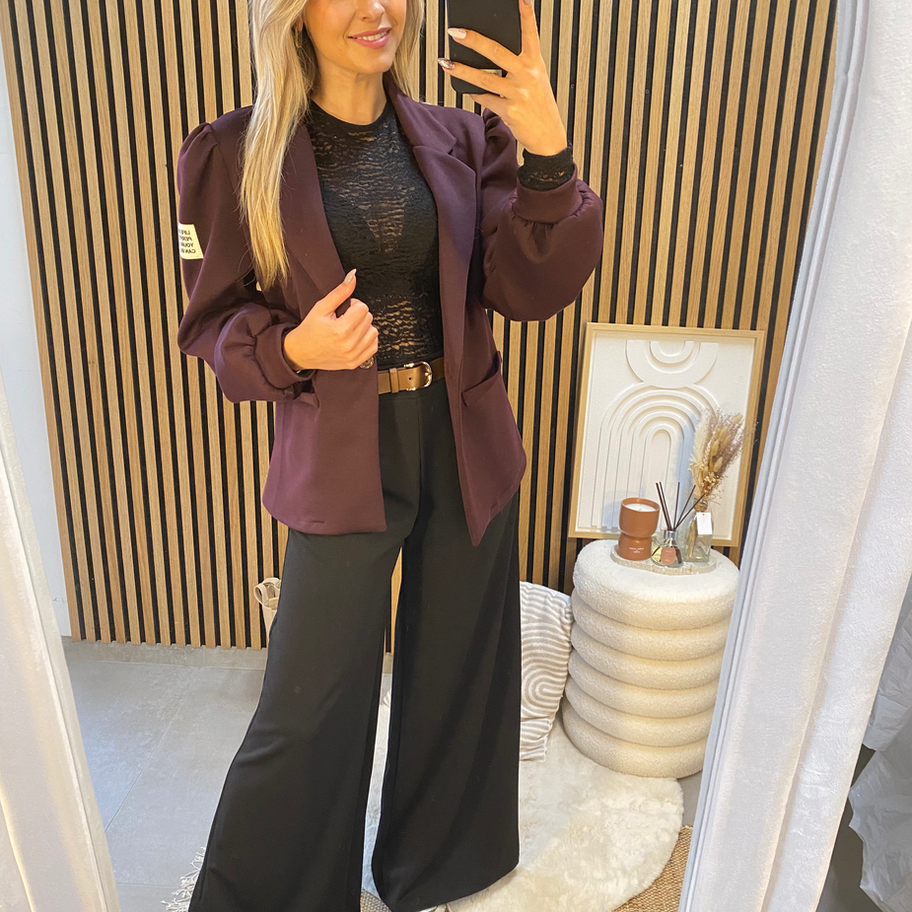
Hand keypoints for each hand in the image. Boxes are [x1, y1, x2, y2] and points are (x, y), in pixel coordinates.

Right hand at [283, 271, 378, 370]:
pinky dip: (367, 340)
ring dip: (364, 328)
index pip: (363, 308)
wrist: (301, 353)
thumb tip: (353, 276)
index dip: (353, 305)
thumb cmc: (309, 330)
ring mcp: (353, 355)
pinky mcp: (355, 362)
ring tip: (349, 328)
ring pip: (374, 332)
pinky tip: (355, 337)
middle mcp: (349, 344)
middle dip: (358, 315)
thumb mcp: (321, 307)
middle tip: (344, 319)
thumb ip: (340, 292)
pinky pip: (373, 346)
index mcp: (341, 330)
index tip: (343, 309)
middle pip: (369, 319)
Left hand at [440, 0, 567, 155]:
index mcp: (535, 62)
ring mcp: (518, 93)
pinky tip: (465, 88)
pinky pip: (484, 99)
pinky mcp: (509, 111)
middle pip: (496, 52)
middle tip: (455, 32)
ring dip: (461, 70)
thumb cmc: (539, 106)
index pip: (529, 33)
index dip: (525, 13)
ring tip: (445, 62)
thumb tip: (490, 53)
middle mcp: (527, 75)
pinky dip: (474, 94)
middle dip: (473, 40)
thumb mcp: (536, 79)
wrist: (548, 137)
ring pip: (484, 78)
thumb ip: (519, 64)